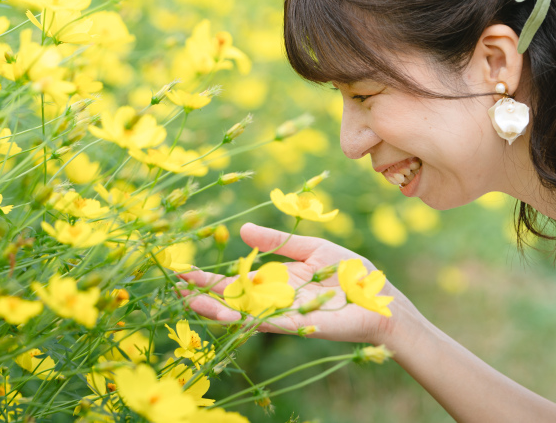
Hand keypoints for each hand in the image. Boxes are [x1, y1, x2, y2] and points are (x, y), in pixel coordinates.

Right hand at [177, 223, 405, 344]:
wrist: (378, 296)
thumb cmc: (350, 272)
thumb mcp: (311, 248)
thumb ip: (278, 242)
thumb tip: (243, 231)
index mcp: (278, 280)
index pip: (237, 279)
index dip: (211, 277)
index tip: (185, 270)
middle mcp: (276, 299)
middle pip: (234, 298)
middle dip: (206, 294)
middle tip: (176, 287)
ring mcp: (285, 313)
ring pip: (244, 313)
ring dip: (217, 309)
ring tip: (190, 303)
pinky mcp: (298, 324)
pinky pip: (267, 321)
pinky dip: (245, 318)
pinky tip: (225, 314)